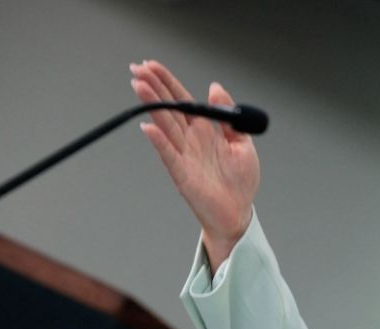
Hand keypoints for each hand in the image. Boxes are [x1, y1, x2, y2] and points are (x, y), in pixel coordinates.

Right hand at [129, 59, 259, 266]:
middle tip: (137, 69)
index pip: (183, 100)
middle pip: (169, 108)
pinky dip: (159, 141)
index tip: (152, 66)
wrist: (238, 212)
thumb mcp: (242, 143)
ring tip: (138, 86)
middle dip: (154, 87)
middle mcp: (191, 139)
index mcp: (205, 130)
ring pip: (165, 125)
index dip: (168, 83)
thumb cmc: (240, 181)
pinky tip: (148, 127)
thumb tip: (216, 88)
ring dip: (152, 106)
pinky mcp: (182, 173)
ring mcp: (184, 154)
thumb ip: (229, 116)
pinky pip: (168, 154)